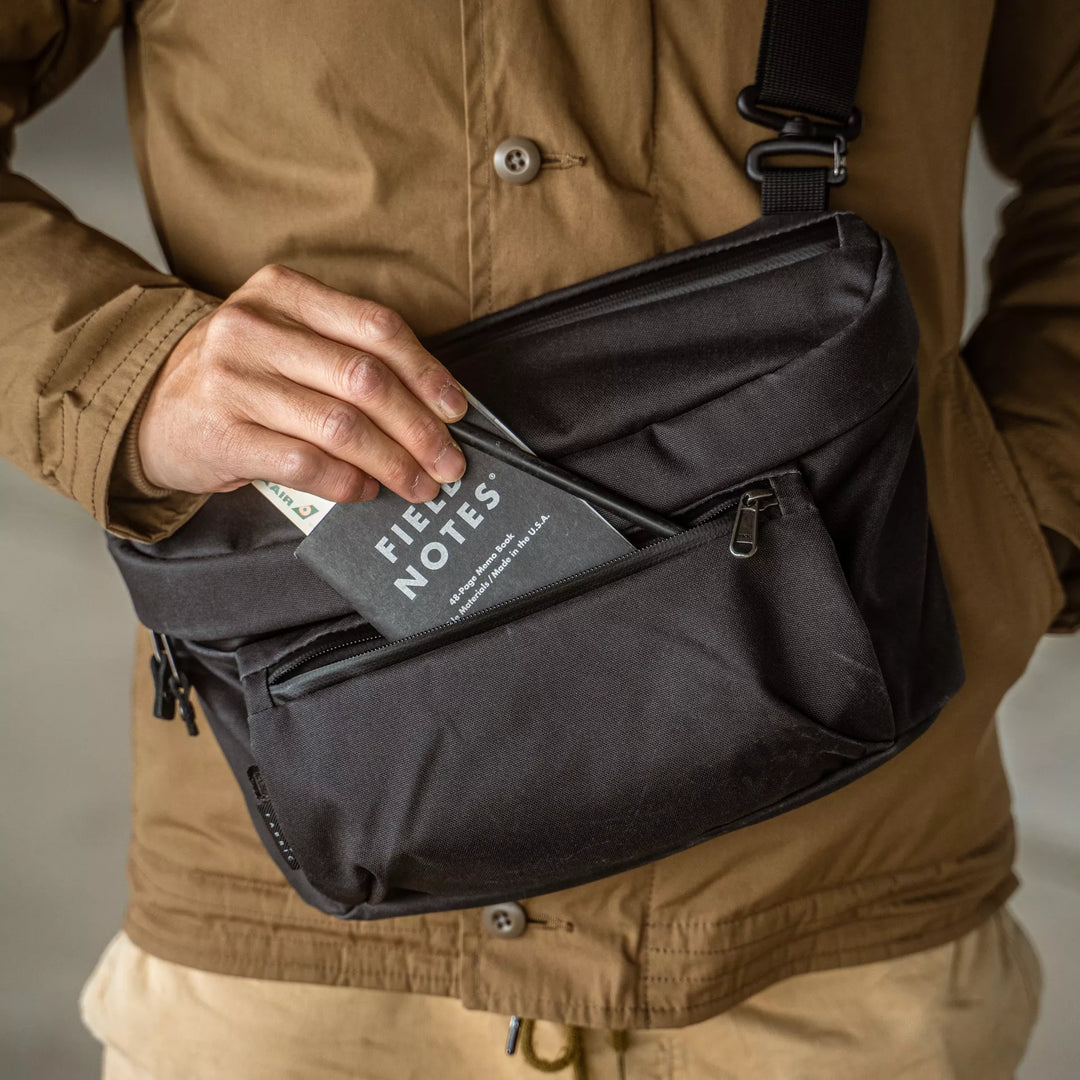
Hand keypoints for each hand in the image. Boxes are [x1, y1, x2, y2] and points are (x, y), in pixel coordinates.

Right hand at [137, 264, 468, 503]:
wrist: (151, 408)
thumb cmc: (239, 377)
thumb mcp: (284, 339)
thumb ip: (345, 353)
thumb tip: (431, 406)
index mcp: (282, 293)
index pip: (376, 328)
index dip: (427, 372)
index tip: (456, 409)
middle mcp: (254, 329)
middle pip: (366, 380)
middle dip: (420, 428)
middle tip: (449, 462)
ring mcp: (232, 381)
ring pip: (341, 425)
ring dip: (393, 462)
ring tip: (419, 485)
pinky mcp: (221, 435)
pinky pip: (305, 463)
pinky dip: (347, 482)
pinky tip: (366, 490)